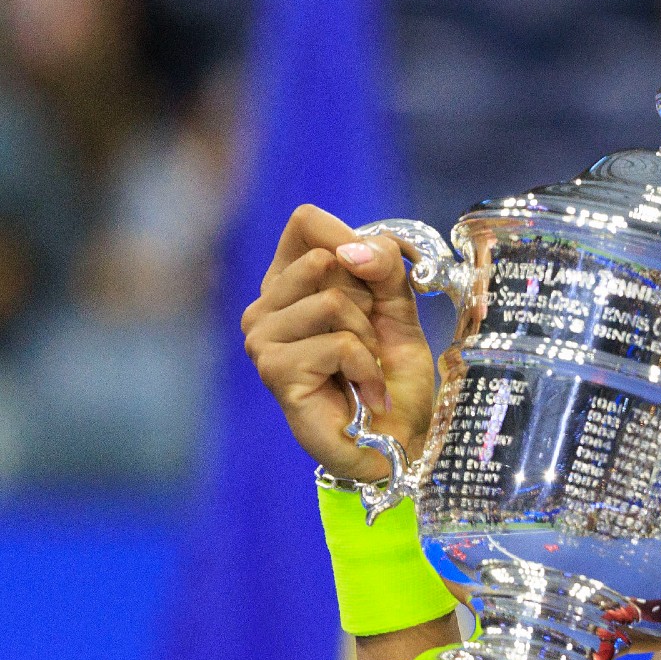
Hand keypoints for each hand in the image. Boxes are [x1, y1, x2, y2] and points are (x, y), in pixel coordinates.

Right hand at [240, 204, 436, 481]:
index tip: (375, 277)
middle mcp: (265, 306)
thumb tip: (352, 250)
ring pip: (334, 302)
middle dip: (369, 299)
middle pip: (325, 258)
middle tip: (370, 340)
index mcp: (290, 281)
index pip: (305, 221)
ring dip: (369, 339)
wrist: (397, 438)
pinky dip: (368, 370)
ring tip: (366, 369)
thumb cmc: (391, 374)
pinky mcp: (274, 371)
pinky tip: (366, 394)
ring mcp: (262, 339)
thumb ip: (383, 267)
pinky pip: (340, 344)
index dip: (350, 237)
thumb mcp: (397, 306)